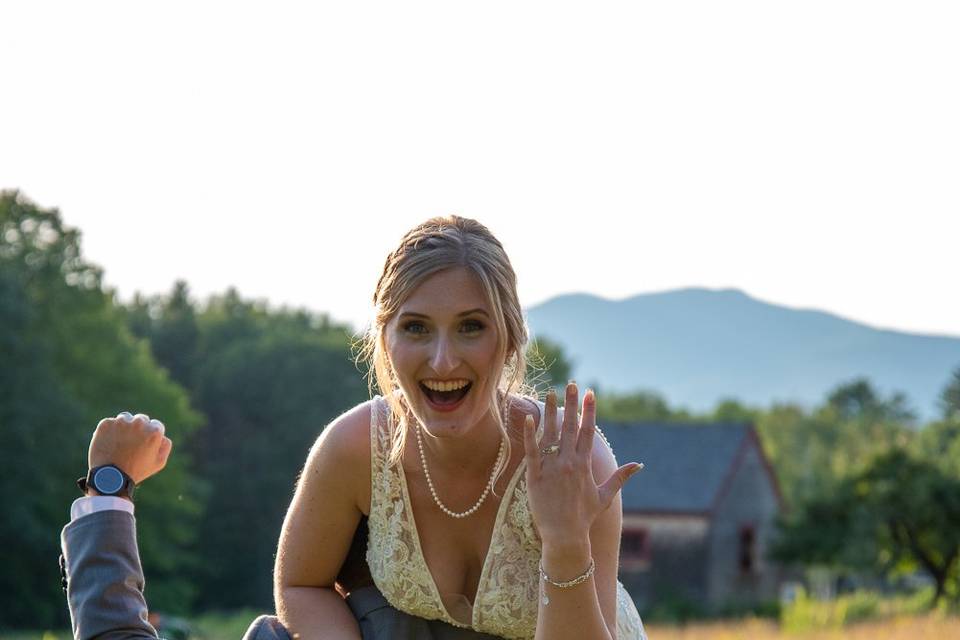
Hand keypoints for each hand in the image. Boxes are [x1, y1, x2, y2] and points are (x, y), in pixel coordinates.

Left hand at [89, 412, 172, 484]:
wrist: (109, 477)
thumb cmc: (136, 471)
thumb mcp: (159, 462)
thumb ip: (165, 445)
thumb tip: (162, 435)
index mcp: (154, 431)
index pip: (156, 425)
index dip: (150, 435)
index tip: (143, 444)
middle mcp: (139, 422)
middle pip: (141, 419)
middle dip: (138, 429)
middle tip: (131, 444)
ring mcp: (121, 422)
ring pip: (125, 418)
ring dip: (124, 427)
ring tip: (120, 443)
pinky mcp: (106, 424)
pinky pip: (110, 423)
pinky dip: (109, 431)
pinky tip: (109, 443)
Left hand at [522, 383, 641, 545]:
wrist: (565, 536)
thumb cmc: (584, 517)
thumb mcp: (605, 496)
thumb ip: (620, 477)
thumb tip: (639, 465)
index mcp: (585, 465)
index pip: (588, 431)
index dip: (589, 411)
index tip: (590, 393)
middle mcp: (569, 463)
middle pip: (570, 427)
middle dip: (571, 404)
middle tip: (571, 383)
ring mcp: (551, 469)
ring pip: (550, 434)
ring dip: (550, 412)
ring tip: (549, 393)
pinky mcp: (534, 477)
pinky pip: (532, 452)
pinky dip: (530, 435)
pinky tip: (529, 418)